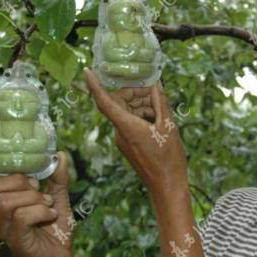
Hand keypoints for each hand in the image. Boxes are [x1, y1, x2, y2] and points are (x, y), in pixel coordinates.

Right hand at [0, 141, 83, 256]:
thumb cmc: (55, 228)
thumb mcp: (58, 198)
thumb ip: (58, 177)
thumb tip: (60, 154)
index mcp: (6, 201)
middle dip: (19, 182)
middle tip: (39, 189)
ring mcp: (5, 227)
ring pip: (7, 200)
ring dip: (34, 198)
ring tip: (48, 204)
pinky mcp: (16, 239)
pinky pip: (21, 216)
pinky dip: (40, 210)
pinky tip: (49, 215)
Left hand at [84, 68, 187, 196]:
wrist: (166, 186)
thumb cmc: (168, 159)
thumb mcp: (168, 127)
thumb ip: (160, 104)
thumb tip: (156, 86)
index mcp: (127, 127)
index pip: (104, 102)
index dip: (94, 85)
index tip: (88, 71)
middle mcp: (120, 132)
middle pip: (118, 103)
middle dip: (134, 92)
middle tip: (154, 90)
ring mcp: (123, 139)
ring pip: (126, 112)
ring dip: (141, 104)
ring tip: (161, 106)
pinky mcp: (128, 144)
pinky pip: (130, 122)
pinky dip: (142, 115)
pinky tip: (158, 116)